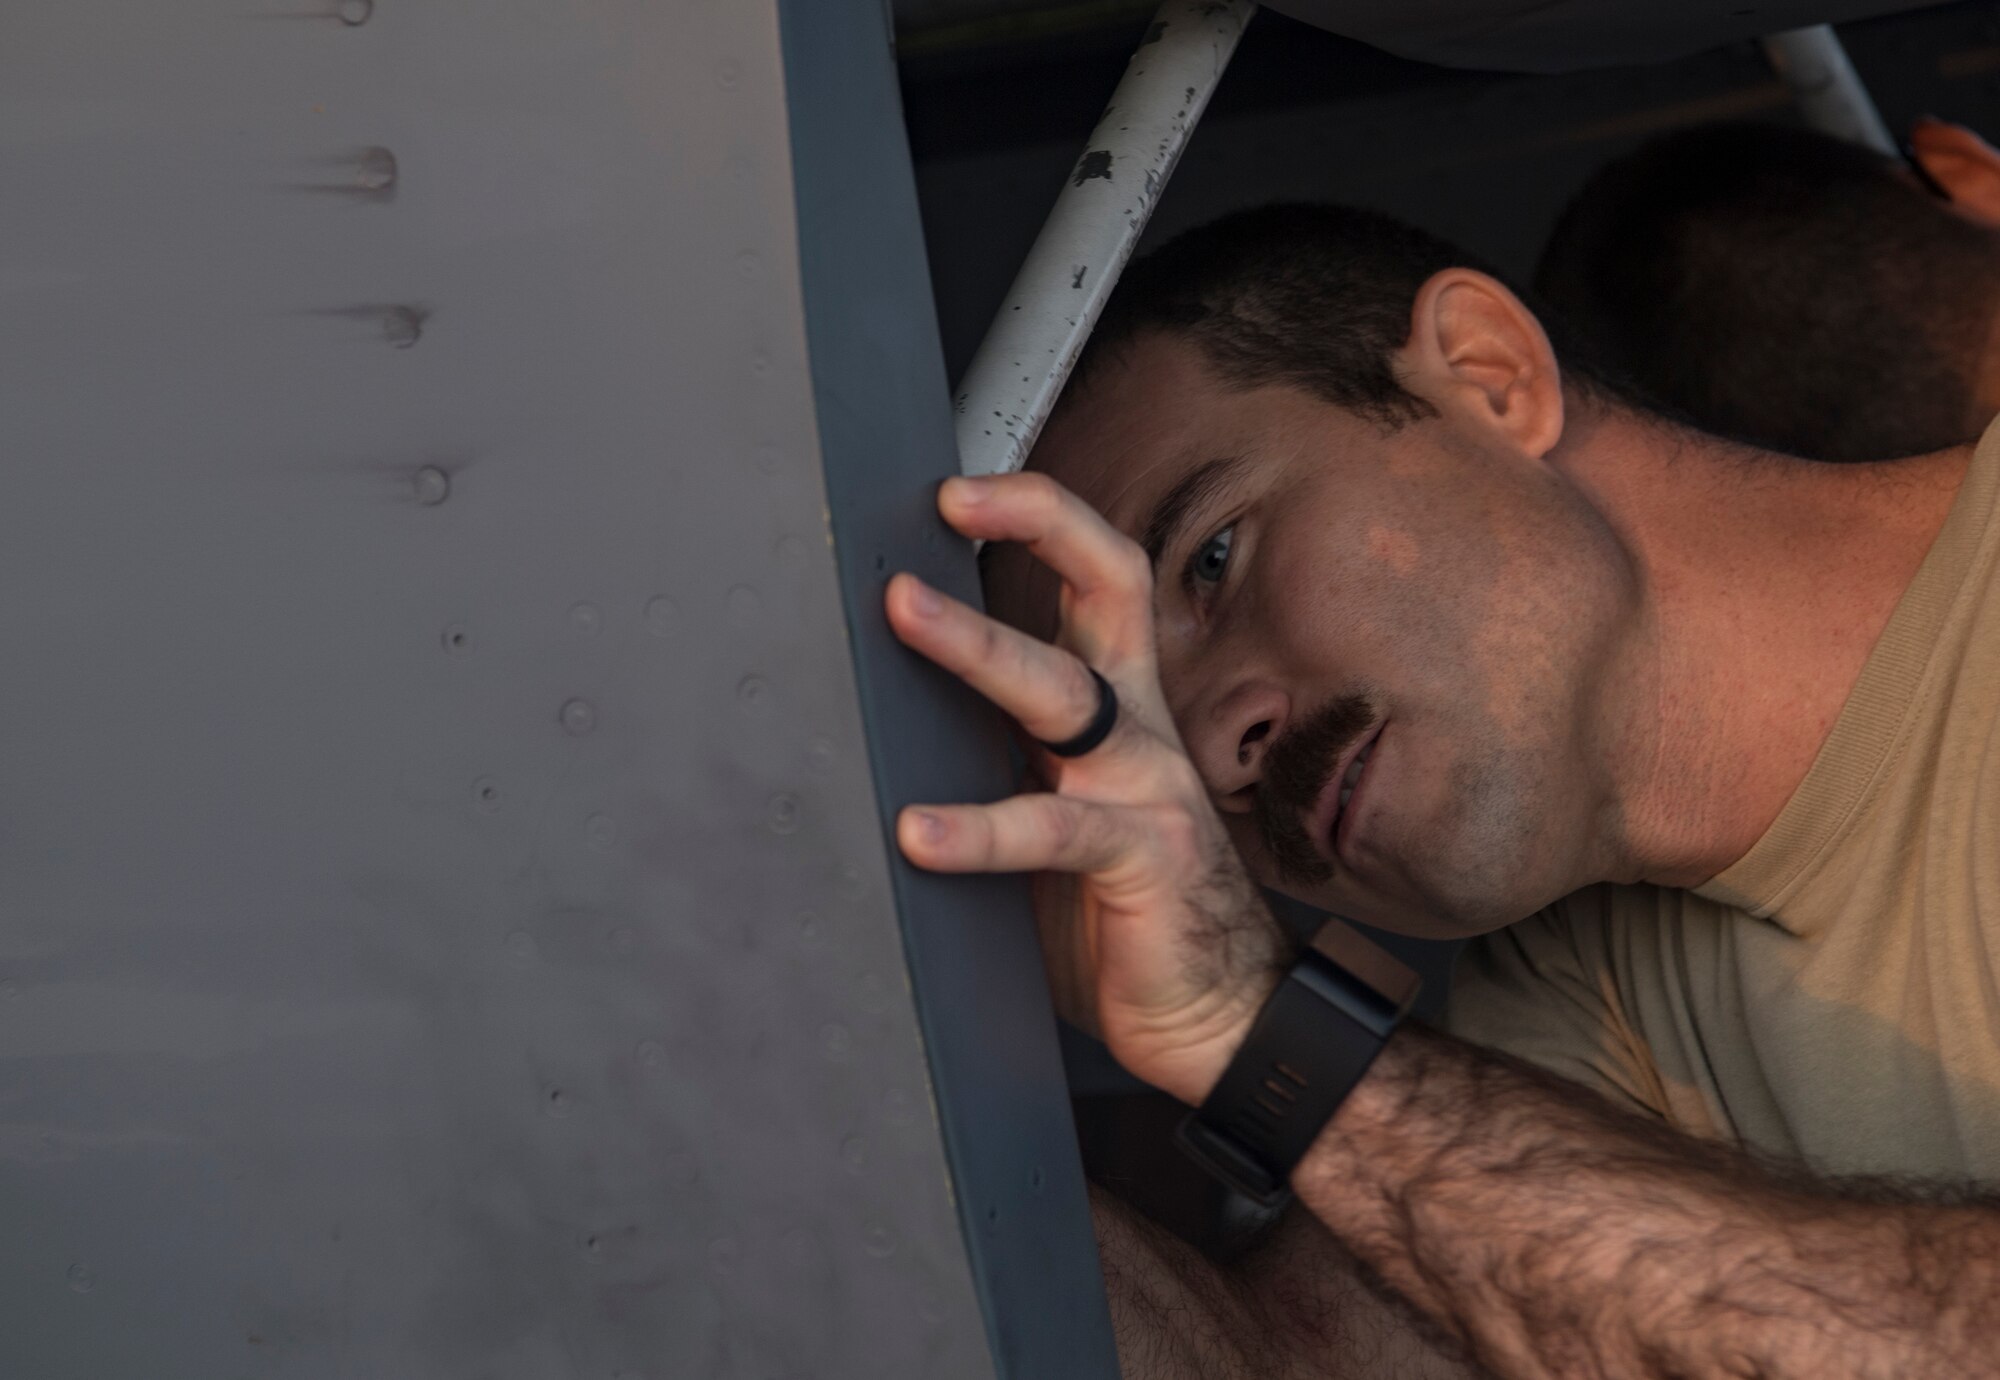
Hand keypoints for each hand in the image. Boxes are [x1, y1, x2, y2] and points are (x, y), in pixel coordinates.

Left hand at [884, 472, 1290, 1105]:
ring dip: (980, 645)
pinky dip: (981, 828)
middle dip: (1032, 527)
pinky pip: (1055, 830)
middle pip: (1107, 589)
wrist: (1220, 1017)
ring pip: (1066, 692)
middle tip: (946, 501)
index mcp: (1120, 706)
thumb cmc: (1125, 912)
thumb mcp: (1056, 811)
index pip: (1100, 577)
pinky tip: (918, 833)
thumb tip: (888, 723)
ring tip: (903, 614)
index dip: (1042, 516)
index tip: (960, 489)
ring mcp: (1147, 786)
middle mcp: (1138, 728)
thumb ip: (1005, 761)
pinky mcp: (1143, 857)